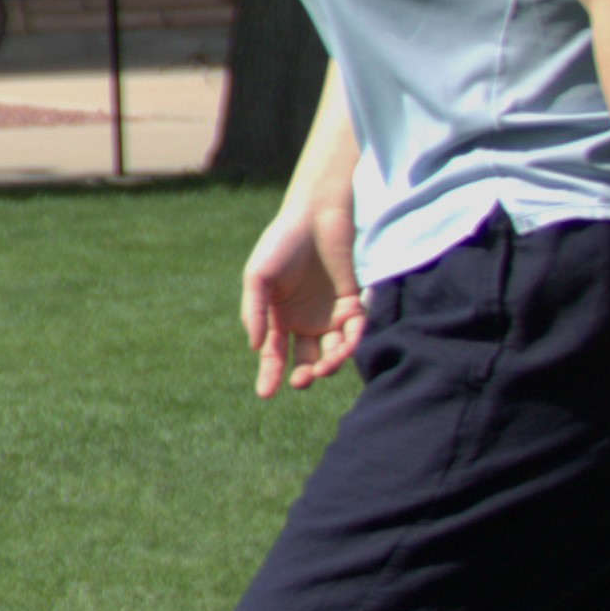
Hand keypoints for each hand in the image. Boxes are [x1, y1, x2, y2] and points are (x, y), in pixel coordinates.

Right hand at [240, 193, 364, 396]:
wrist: (316, 215)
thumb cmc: (281, 243)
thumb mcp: (258, 276)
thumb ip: (255, 311)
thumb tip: (256, 347)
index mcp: (276, 317)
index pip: (273, 354)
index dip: (268, 375)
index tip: (265, 394)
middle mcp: (303, 320)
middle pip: (305, 359)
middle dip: (304, 375)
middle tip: (302, 380)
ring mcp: (329, 313)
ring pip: (332, 351)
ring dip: (329, 364)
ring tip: (324, 366)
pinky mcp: (352, 302)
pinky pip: (354, 331)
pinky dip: (351, 342)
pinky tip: (344, 345)